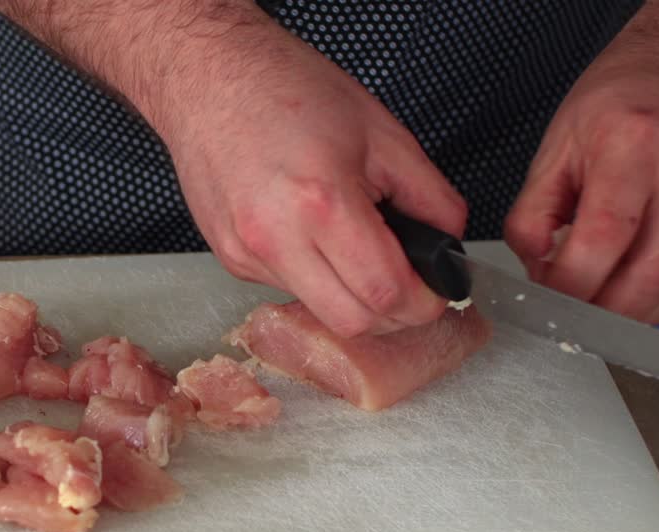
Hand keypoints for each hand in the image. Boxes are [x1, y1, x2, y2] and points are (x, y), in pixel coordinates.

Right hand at [145, 20, 466, 336]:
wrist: (210, 81)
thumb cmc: (290, 92)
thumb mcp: (382, 133)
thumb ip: (429, 197)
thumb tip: (447, 246)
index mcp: (322, 203)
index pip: (386, 293)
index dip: (425, 302)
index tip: (436, 288)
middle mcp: (276, 240)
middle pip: (352, 323)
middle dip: (392, 314)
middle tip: (408, 283)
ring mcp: (246, 255)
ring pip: (318, 312)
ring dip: (351, 297)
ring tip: (356, 249)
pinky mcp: (230, 259)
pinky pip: (287, 288)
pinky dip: (315, 277)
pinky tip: (312, 235)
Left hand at [504, 7, 658, 323]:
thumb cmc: (612, 104)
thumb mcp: (554, 150)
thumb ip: (534, 216)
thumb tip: (536, 273)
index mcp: (629, 147)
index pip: (601, 240)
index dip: (569, 285)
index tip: (546, 300)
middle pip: (649, 275)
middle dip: (603, 314)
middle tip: (571, 320)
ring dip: (633, 311)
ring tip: (598, 302)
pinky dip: (658, 295)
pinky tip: (630, 285)